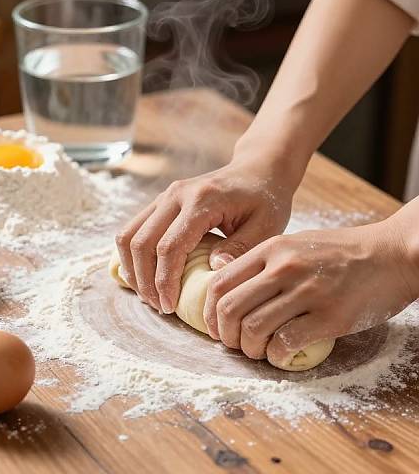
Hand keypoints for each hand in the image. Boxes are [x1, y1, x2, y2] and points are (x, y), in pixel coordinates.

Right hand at [115, 140, 302, 312]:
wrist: (257, 170)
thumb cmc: (265, 199)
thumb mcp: (265, 227)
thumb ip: (239, 249)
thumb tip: (213, 270)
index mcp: (202, 200)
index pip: (170, 247)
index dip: (164, 281)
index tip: (170, 307)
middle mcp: (176, 194)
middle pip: (142, 243)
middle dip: (145, 280)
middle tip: (159, 306)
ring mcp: (165, 195)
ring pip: (128, 235)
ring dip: (133, 269)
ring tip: (149, 295)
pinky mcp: (161, 201)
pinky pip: (133, 229)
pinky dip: (132, 255)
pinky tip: (144, 275)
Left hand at [203, 218, 418, 363]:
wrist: (391, 254)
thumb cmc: (340, 251)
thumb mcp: (295, 244)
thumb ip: (262, 262)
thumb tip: (228, 289)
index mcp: (272, 249)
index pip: (220, 282)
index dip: (209, 311)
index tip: (215, 327)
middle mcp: (284, 268)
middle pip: (230, 308)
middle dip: (224, 335)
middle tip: (234, 344)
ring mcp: (307, 292)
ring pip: (254, 329)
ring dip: (249, 349)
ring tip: (258, 351)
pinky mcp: (330, 317)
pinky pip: (286, 344)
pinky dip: (276, 356)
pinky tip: (281, 355)